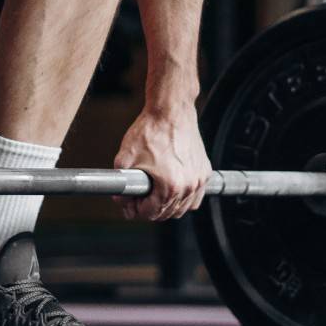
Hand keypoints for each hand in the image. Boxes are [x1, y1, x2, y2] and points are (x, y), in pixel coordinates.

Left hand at [113, 103, 210, 221]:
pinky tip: (172, 191)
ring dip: (166, 206)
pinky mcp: (204, 172)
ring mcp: (198, 180)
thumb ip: (120, 184)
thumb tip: (122, 200)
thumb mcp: (125, 158)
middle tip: (138, 198)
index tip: (130, 204)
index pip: (150, 213)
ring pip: (182, 209)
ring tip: (153, 194)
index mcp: (169, 186)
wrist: (170, 111)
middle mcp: (188, 186)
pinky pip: (195, 198)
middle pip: (166, 214)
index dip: (135, 210)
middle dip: (149, 208)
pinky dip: (184, 199)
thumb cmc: (150, 130)